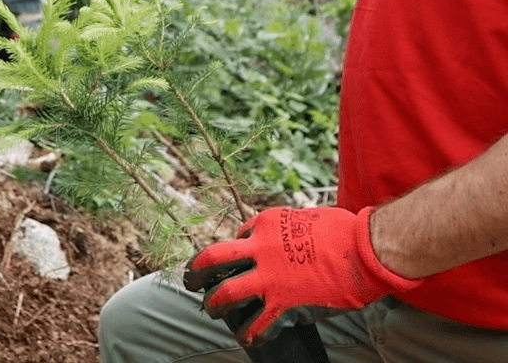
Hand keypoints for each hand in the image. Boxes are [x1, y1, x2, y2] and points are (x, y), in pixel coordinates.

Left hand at [183, 207, 420, 346]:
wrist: (365, 248)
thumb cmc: (344, 230)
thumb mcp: (307, 217)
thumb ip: (291, 229)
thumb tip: (291, 237)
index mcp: (266, 223)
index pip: (239, 237)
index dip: (237, 250)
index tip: (239, 261)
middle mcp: (260, 247)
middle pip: (215, 258)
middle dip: (197, 270)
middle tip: (190, 279)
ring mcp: (270, 276)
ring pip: (227, 293)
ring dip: (215, 305)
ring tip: (212, 311)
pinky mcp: (284, 302)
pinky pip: (258, 323)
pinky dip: (251, 333)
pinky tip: (250, 337)